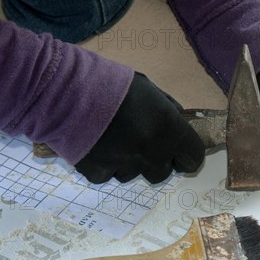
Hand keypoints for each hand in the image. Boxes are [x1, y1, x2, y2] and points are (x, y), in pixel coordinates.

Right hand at [75, 73, 204, 183]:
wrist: (66, 90)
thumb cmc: (112, 83)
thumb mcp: (149, 88)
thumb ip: (168, 109)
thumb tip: (179, 122)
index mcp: (169, 130)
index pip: (194, 157)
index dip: (188, 155)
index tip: (180, 153)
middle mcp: (151, 153)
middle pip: (163, 172)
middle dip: (157, 160)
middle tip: (142, 142)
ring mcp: (124, 166)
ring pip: (134, 175)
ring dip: (130, 163)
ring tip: (114, 140)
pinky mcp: (98, 173)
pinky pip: (109, 175)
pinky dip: (105, 165)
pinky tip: (96, 146)